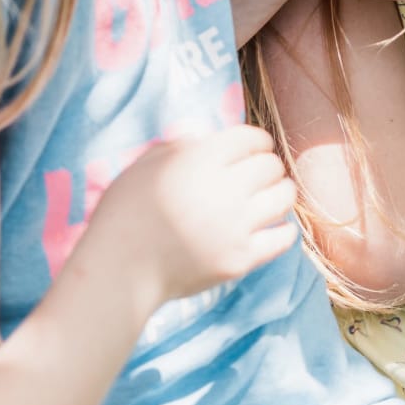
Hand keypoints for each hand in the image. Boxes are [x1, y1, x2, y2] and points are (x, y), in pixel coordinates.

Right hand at [93, 126, 297, 304]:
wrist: (120, 269)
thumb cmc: (126, 212)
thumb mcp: (146, 163)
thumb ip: (182, 144)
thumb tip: (211, 134)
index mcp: (200, 160)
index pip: (252, 137)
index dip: (255, 141)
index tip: (251, 151)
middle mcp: (223, 189)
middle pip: (271, 165)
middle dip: (266, 166)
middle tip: (256, 176)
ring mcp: (235, 226)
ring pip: (285, 196)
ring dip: (279, 192)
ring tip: (267, 198)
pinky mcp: (241, 259)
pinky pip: (284, 238)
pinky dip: (283, 229)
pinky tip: (273, 226)